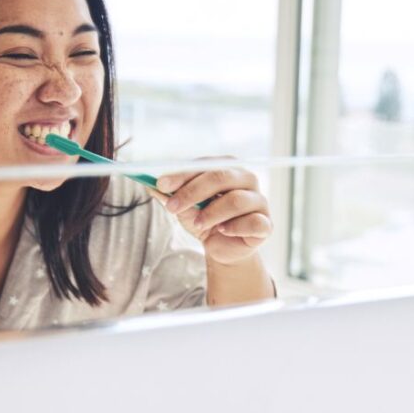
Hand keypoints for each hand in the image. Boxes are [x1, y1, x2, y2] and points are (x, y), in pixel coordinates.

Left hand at [149, 158, 271, 264]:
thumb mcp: (183, 207)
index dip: (182, 174)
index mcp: (227, 168)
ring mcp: (259, 201)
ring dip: (211, 213)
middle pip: (221, 177)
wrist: (222, 248)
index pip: (204, 164)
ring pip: (236, 200)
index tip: (161, 184)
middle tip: (172, 207)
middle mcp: (246, 179)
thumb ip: (169, 194)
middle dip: (192, 192)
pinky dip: (234, 227)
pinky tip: (222, 231)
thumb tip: (148, 183)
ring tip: (197, 223)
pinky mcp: (266, 224)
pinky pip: (254, 222)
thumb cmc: (205, 220)